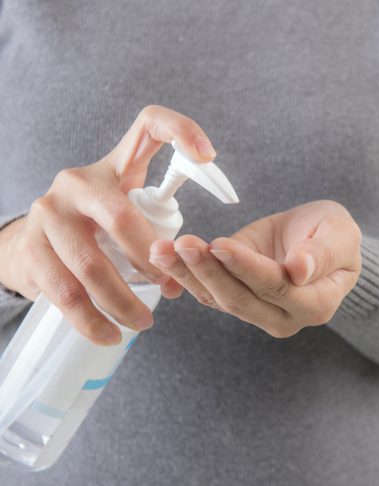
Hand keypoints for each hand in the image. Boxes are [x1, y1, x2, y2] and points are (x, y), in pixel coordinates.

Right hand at [0, 105, 216, 344]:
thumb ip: (160, 229)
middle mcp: (77, 181)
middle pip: (120, 217)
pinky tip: (110, 335)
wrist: (30, 246)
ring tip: (144, 322)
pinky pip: (65, 293)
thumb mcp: (129, 213)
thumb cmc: (97, 230)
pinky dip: (92, 321)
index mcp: (114, 166)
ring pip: (91, 265)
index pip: (148, 125)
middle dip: (150, 260)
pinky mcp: (29, 249)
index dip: (181, 131)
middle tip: (171, 288)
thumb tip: (187, 275)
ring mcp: (48, 213)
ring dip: (123, 302)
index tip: (208, 157)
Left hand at [149, 200, 361, 337]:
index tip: (220, 244)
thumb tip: (300, 271)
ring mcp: (259, 314)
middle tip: (182, 244)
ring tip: (162, 249)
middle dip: (208, 271)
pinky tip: (163, 256)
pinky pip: (208, 292)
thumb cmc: (333, 233)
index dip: (246, 267)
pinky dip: (183, 275)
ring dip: (188, 274)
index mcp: (317, 302)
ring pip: (219, 299)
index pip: (277, 287)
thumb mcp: (341, 233)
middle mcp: (287, 317)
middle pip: (241, 299)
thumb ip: (325, 252)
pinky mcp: (236, 300)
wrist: (317, 236)